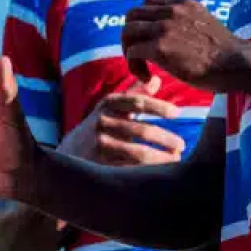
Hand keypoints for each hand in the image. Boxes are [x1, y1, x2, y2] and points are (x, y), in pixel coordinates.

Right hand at [59, 76, 186, 166]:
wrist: (68, 152)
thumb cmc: (99, 127)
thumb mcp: (112, 108)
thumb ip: (134, 95)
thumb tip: (156, 79)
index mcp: (108, 104)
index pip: (137, 102)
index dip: (159, 106)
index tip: (177, 113)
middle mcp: (102, 122)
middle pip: (142, 130)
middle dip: (166, 138)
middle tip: (181, 145)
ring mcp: (100, 144)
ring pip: (139, 152)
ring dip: (162, 157)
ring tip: (176, 160)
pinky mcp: (100, 164)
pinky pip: (131, 168)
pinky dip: (148, 170)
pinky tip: (160, 171)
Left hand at [122, 0, 242, 88]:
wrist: (238, 65)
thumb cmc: (226, 54)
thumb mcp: (204, 25)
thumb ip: (185, 24)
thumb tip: (169, 35)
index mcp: (184, 5)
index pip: (148, 4)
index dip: (143, 24)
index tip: (148, 42)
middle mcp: (172, 11)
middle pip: (132, 15)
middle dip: (130, 36)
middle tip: (139, 56)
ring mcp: (165, 28)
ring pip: (127, 32)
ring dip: (128, 51)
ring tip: (141, 68)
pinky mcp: (160, 47)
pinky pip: (132, 52)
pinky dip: (134, 67)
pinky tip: (148, 78)